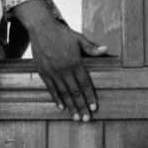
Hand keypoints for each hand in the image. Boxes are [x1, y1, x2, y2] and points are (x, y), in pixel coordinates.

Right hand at [14, 0, 102, 121]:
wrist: (41, 28)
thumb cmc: (62, 33)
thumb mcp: (78, 38)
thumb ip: (91, 47)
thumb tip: (105, 49)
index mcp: (74, 62)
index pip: (84, 84)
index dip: (89, 97)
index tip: (94, 108)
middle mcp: (63, 69)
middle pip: (74, 92)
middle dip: (81, 107)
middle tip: (86, 119)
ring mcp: (52, 72)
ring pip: (63, 93)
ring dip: (70, 106)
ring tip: (75, 117)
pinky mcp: (44, 73)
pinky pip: (51, 89)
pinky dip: (57, 99)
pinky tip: (62, 108)